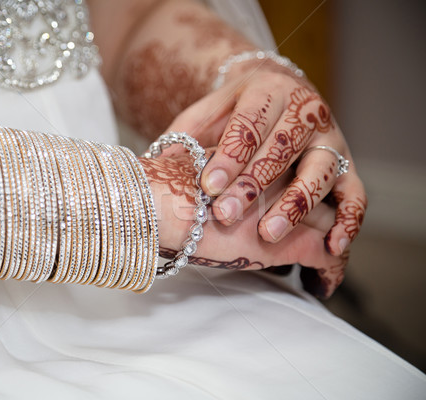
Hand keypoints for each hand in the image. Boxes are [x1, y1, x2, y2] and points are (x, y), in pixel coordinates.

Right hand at [140, 153, 347, 297]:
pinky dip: (328, 272)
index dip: (296, 191)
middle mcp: (284, 175)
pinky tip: (321, 284)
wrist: (165, 203)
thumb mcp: (193, 171)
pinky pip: (327, 256)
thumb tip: (185, 176)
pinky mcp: (294, 240)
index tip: (291, 208)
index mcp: (261, 155)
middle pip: (316, 193)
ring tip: (323, 267)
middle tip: (322, 237)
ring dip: (331, 246)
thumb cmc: (167, 190)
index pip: (292, 169)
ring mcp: (293, 206)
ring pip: (328, 225)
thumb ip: (207, 172)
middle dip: (320, 218)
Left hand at [161, 61, 366, 256]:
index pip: (249, 126)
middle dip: (252, 185)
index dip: (229, 157)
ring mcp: (330, 138)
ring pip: (319, 171)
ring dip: (296, 204)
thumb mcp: (204, 115)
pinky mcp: (346, 164)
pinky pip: (355, 192)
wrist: (276, 95)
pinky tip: (333, 244)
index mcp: (267, 92)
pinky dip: (349, 219)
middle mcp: (304, 111)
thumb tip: (151, 167)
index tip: (209, 185)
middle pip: (281, 150)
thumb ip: (182, 138)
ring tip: (270, 232)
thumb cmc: (233, 113)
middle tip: (225, 214)